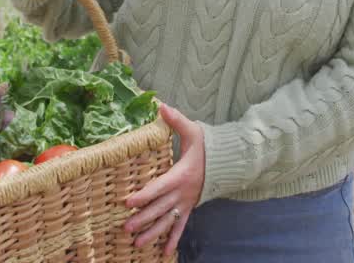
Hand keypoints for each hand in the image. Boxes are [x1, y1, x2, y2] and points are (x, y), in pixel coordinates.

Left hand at [124, 103, 204, 253]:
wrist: (227, 163)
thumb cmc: (207, 147)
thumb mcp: (193, 131)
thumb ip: (176, 120)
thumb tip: (161, 105)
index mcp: (180, 175)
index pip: (159, 187)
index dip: (144, 195)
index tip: (128, 202)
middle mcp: (182, 193)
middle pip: (160, 208)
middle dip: (142, 218)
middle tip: (126, 227)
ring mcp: (186, 203)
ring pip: (167, 221)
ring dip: (152, 233)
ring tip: (137, 244)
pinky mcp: (189, 209)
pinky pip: (180, 227)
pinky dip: (172, 240)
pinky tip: (164, 253)